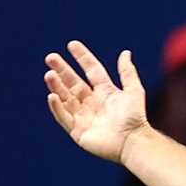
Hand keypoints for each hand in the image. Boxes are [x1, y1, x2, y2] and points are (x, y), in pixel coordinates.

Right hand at [44, 41, 147, 163]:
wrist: (133, 141)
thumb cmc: (136, 118)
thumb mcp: (133, 91)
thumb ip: (127, 72)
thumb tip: (125, 52)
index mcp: (106, 92)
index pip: (91, 70)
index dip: (82, 58)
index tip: (71, 44)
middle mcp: (93, 103)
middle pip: (73, 83)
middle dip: (62, 70)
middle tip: (50, 57)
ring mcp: (84, 117)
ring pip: (66, 99)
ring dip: (56, 86)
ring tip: (49, 74)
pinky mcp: (79, 132)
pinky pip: (64, 118)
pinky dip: (57, 107)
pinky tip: (52, 96)